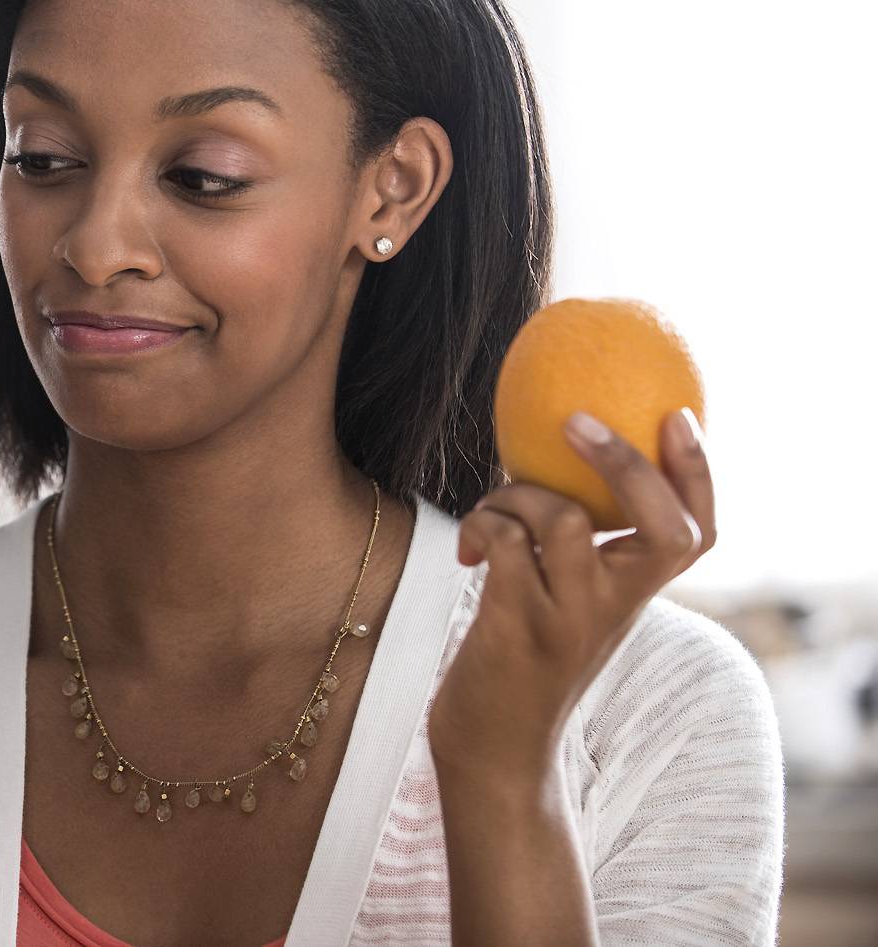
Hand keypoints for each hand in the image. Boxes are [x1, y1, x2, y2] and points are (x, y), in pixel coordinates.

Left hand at [428, 407, 714, 781]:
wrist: (495, 750)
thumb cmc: (524, 661)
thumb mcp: (569, 606)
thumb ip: (583, 553)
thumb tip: (556, 455)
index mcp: (635, 597)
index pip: (697, 535)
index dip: (698, 475)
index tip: (678, 416)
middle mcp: (615, 608)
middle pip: (663, 527)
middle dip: (625, 463)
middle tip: (577, 419)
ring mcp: (570, 619)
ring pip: (564, 517)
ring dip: (516, 493)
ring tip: (492, 515)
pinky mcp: (518, 626)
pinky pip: (507, 542)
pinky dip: (483, 525)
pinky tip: (468, 550)